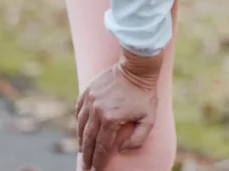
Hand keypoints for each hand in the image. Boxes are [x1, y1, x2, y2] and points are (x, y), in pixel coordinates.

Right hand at [75, 53, 160, 170]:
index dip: (98, 160)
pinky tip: (81, 130)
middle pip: (88, 140)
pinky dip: (78, 122)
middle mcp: (97, 111)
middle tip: (85, 166)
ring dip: (81, 141)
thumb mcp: (149, 119)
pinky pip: (79, 111)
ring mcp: (90, 100)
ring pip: (81, 126)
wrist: (137, 68)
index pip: (102, 147)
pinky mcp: (87, 92)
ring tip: (82, 151)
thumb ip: (138, 138)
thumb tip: (122, 150)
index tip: (96, 170)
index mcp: (111, 119)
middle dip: (86, 156)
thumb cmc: (145, 94)